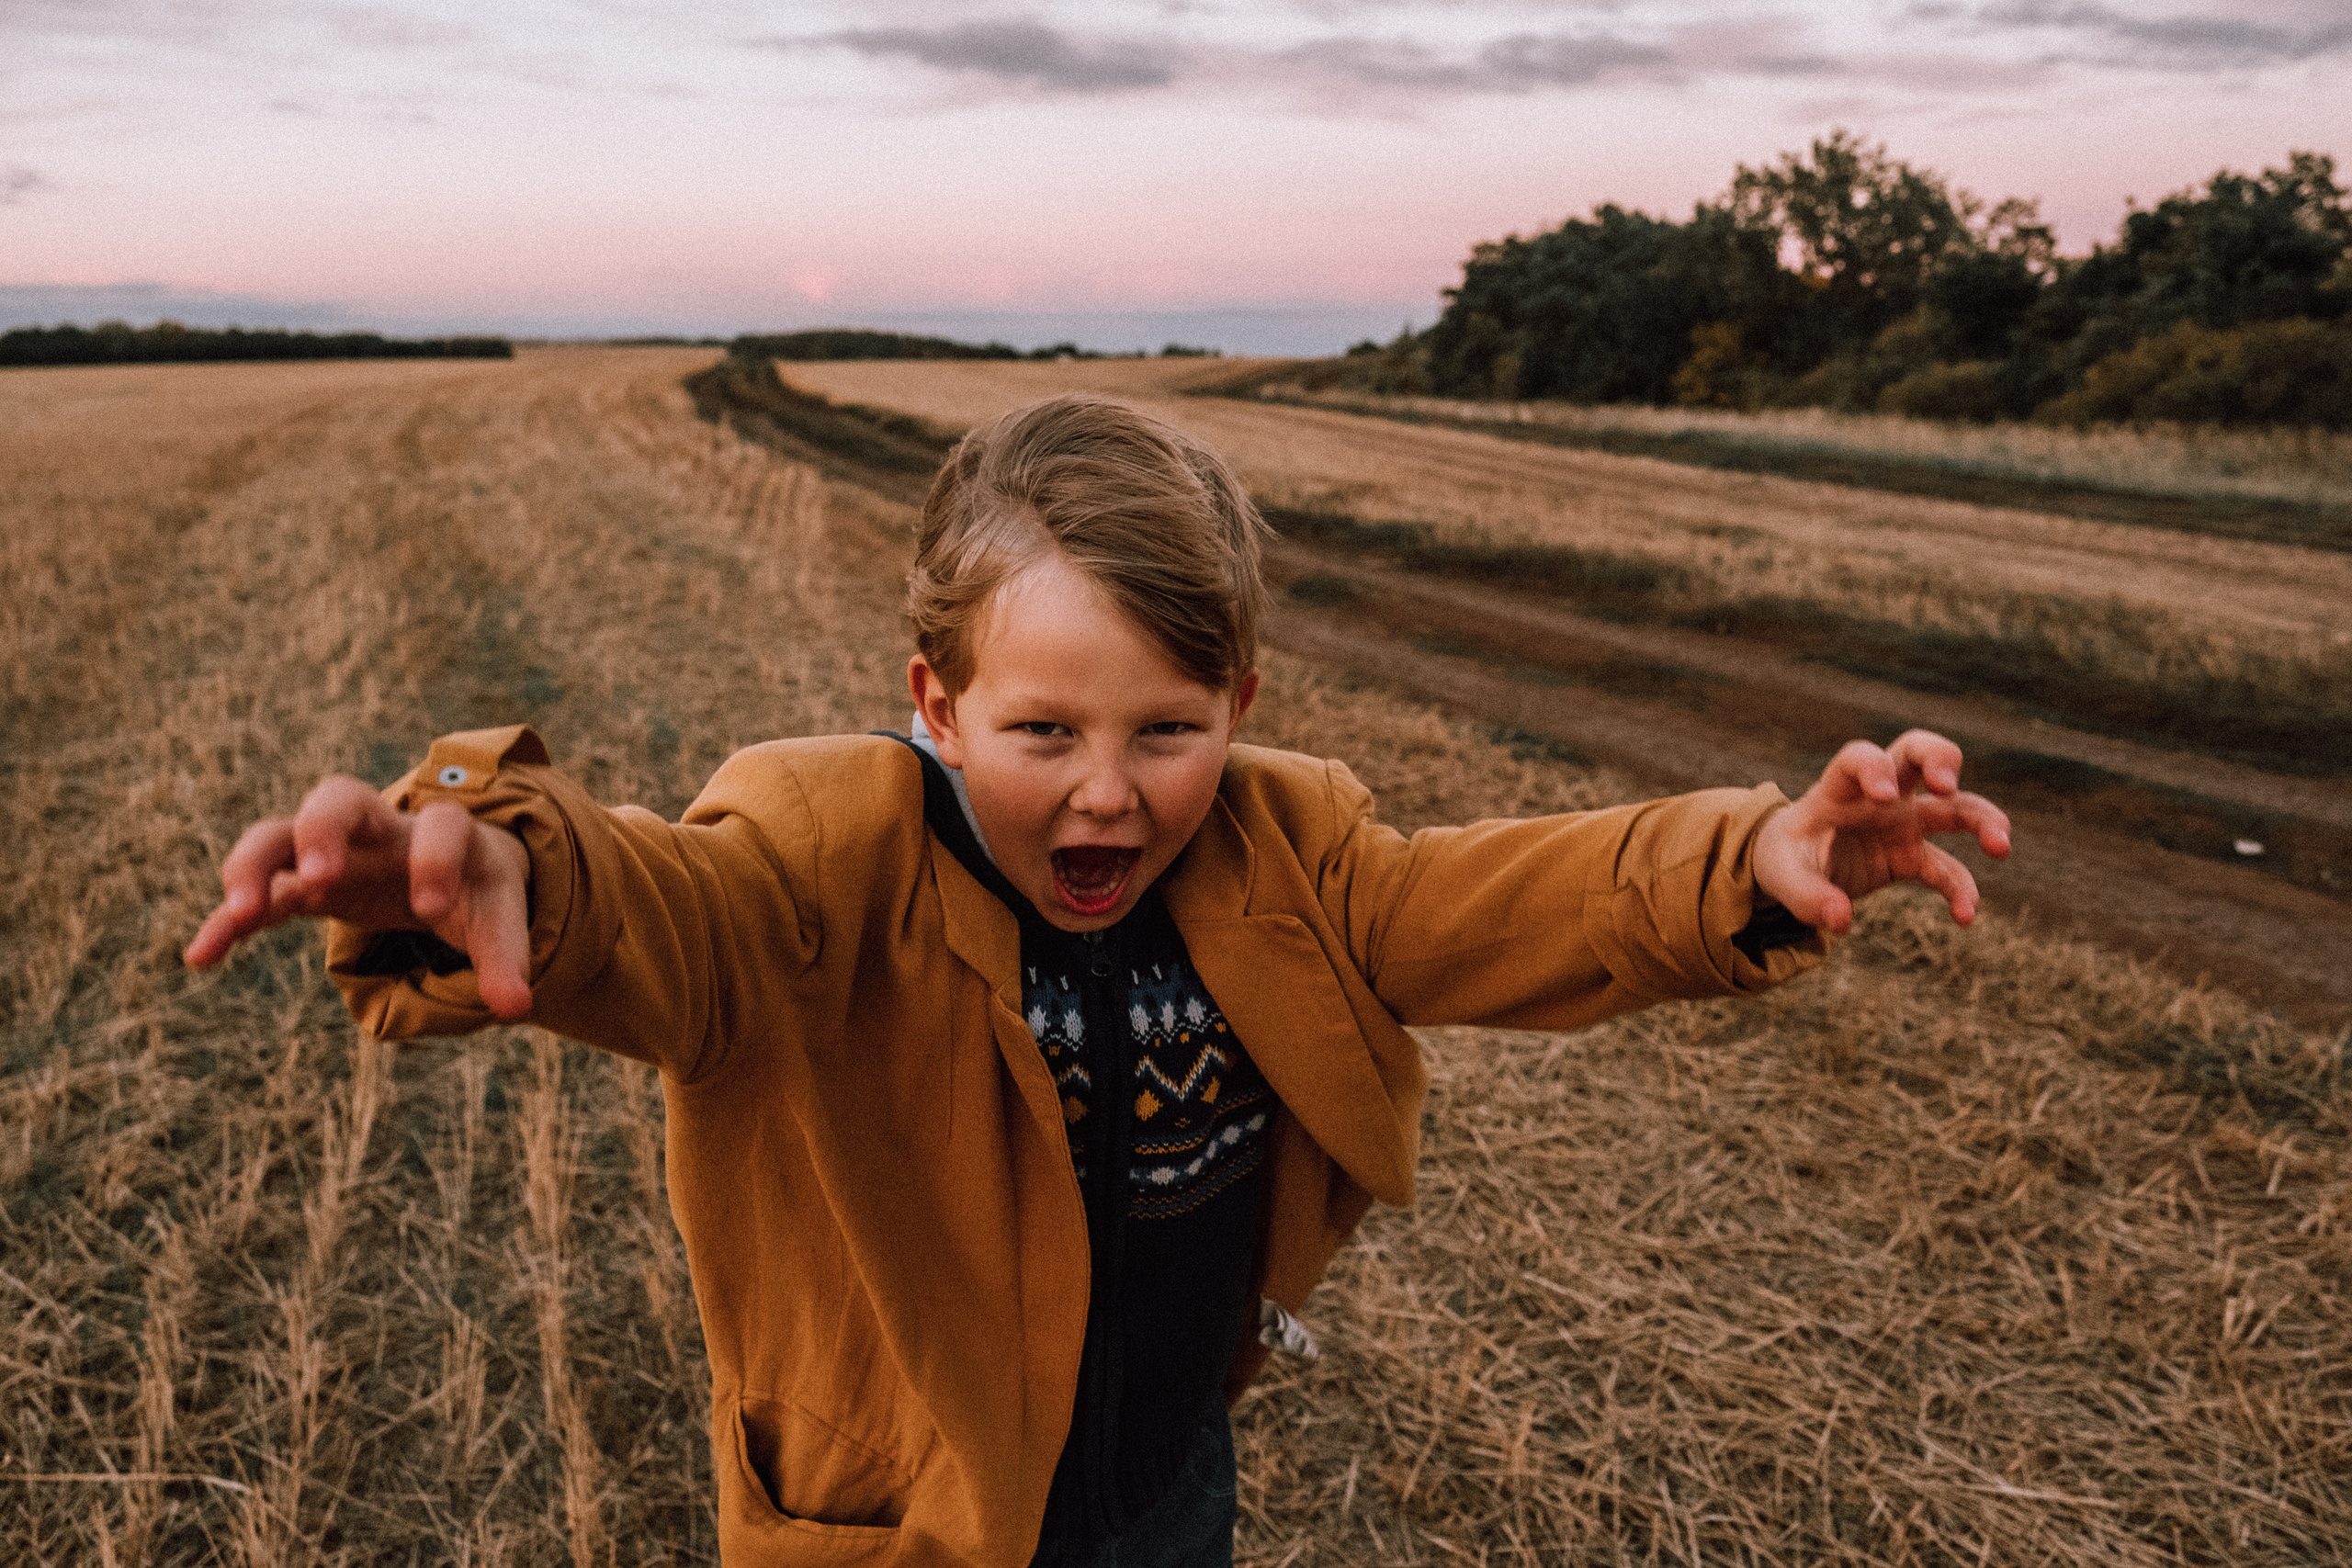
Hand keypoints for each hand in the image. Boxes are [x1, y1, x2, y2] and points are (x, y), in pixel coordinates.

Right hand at [182, 775, 534, 1018]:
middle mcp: (382, 829)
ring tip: (242, 912)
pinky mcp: (299, 881)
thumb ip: (506, 961)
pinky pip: (254, 890)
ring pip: (279, 833)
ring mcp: (333, 850)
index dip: (436, 859)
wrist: (446, 869)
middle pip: (340, 796)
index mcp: (443, 832)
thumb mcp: (497, 919)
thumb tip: (518, 1010)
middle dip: (324, 830)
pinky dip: (227, 920)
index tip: (432, 908)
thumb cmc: (474, 889)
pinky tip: (201, 957)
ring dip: (255, 865)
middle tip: (319, 879)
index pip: (444, 825)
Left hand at [1753, 730, 2010, 935]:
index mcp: (1838, 788)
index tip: (1883, 797)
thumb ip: (1806, 895)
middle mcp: (1879, 796)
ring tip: (2000, 846)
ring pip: (1954, 806)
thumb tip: (1840, 920)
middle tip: (1947, 785)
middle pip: (1918, 752)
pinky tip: (1965, 916)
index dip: (1874, 769)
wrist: (1795, 867)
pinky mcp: (1913, 856)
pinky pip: (1946, 869)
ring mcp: (1903, 822)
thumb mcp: (1780, 874)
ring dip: (1981, 819)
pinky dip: (1960, 890)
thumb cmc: (1786, 857)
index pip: (1859, 758)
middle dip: (1940, 758)